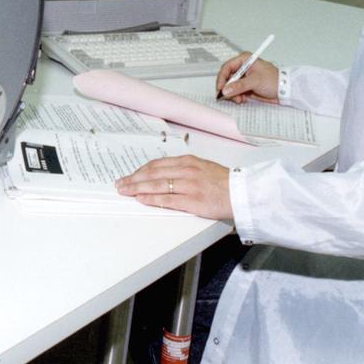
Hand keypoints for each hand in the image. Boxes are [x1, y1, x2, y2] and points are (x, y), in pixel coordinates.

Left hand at [115, 155, 232, 219]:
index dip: (140, 171)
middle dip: (133, 179)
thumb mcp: (202, 168)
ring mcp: (188, 186)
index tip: (130, 175)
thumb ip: (183, 169)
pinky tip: (141, 199)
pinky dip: (151, 199)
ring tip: (125, 191)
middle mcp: (186, 171)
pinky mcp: (192, 201)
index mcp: (188, 162)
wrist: (242, 193)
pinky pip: (167, 199)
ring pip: (156, 185)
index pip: (156, 165)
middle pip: (152, 174)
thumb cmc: (223, 182)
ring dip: (137, 188)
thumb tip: (162, 174)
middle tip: (120, 184)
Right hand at [216, 54, 279, 104]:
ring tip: (239, 99)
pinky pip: (234, 92)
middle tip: (227, 96)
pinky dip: (236, 97)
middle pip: (226, 78)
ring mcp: (243, 78)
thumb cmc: (274, 80)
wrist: (284, 90)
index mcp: (244, 60)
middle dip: (227, 88)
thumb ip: (240, 85)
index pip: (227, 67)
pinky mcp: (245, 87)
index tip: (220, 88)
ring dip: (232, 94)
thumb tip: (226, 90)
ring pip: (229, 86)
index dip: (222, 78)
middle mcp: (242, 68)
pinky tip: (242, 99)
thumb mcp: (256, 81)